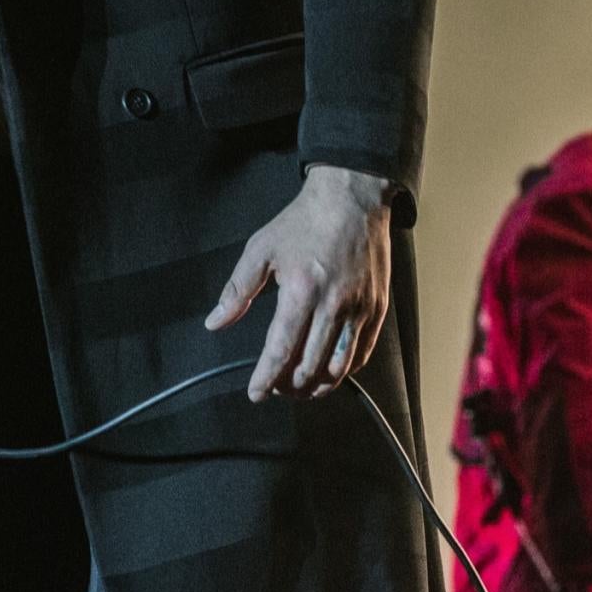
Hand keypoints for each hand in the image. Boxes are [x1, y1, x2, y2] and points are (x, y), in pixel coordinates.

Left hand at [204, 165, 393, 400]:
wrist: (353, 198)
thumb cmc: (303, 222)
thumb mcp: (261, 249)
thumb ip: (238, 289)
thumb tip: (215, 322)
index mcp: (301, 290)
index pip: (281, 349)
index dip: (266, 377)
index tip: (255, 393)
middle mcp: (333, 305)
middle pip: (310, 366)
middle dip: (289, 386)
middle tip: (276, 387)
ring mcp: (359, 309)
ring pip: (339, 367)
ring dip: (317, 386)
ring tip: (300, 388)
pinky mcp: (377, 308)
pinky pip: (361, 354)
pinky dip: (344, 371)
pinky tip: (328, 371)